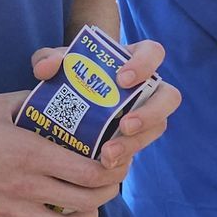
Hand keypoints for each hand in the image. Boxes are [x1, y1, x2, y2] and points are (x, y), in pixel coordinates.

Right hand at [0, 88, 128, 216]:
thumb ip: (31, 103)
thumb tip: (58, 95)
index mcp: (31, 155)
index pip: (93, 173)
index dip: (113, 170)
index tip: (115, 162)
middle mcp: (24, 188)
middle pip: (89, 204)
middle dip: (107, 193)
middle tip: (107, 183)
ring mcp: (8, 212)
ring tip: (83, 203)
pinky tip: (37, 205)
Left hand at [28, 39, 181, 176]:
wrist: (64, 101)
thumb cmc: (66, 74)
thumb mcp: (53, 63)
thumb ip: (47, 59)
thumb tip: (48, 68)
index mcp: (133, 60)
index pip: (154, 53)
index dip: (145, 65)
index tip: (123, 79)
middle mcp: (147, 88)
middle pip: (169, 98)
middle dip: (151, 113)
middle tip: (125, 125)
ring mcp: (146, 114)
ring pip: (157, 128)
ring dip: (135, 142)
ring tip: (108, 154)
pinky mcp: (136, 138)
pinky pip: (139, 148)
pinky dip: (123, 157)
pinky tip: (104, 163)